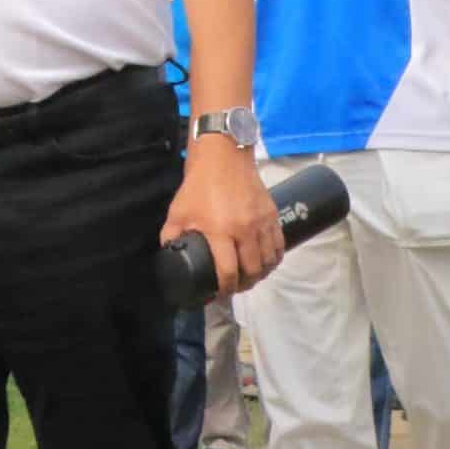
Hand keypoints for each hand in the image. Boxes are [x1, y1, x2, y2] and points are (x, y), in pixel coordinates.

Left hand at [163, 135, 282, 297]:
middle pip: (253, 272)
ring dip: (260, 274)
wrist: (223, 155)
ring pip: (269, 261)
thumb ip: (172, 235)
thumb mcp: (178, 211)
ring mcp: (262, 222)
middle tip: (235, 287)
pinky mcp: (272, 215)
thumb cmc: (198, 184)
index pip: (228, 272)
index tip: (219, 294)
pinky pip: (279, 245)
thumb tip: (170, 254)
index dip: (224, 290)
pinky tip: (265, 262)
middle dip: (244, 285)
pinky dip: (274, 258)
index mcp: (220, 231)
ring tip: (250, 277)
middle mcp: (245, 230)